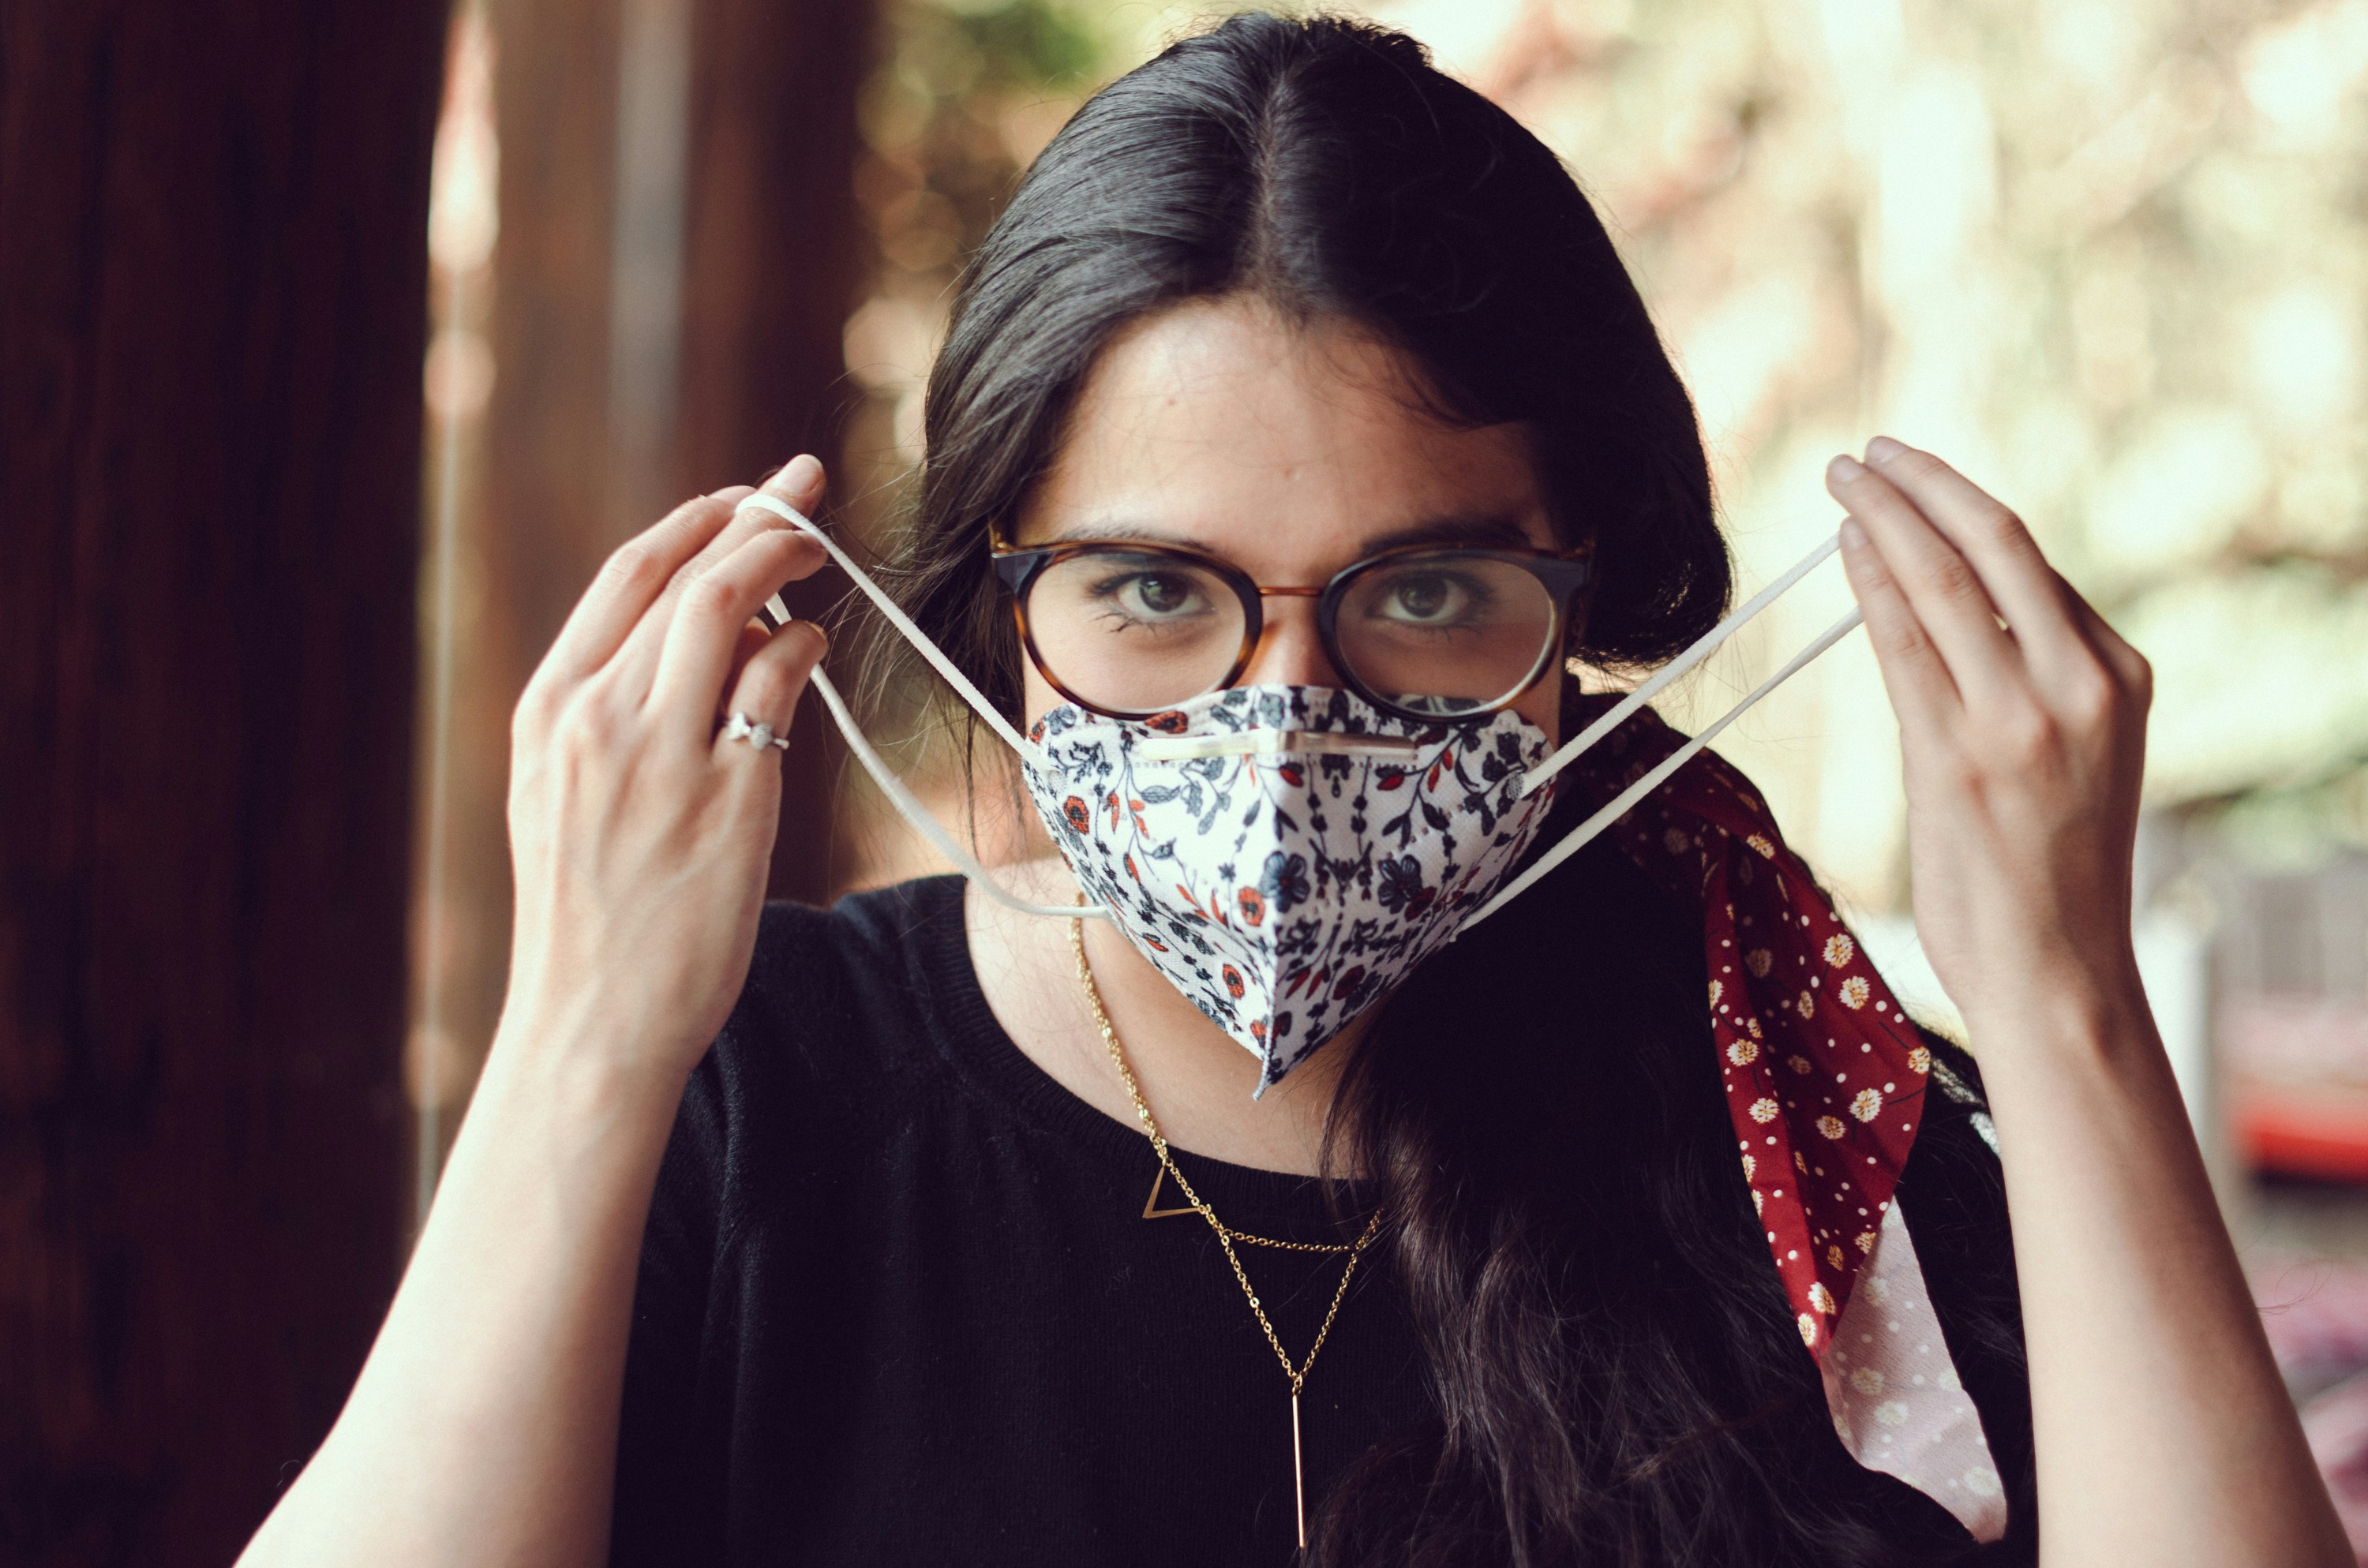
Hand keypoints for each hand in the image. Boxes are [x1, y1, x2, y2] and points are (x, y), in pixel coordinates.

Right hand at [500, 457, 831, 1079]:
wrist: (593, 1019)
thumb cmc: (589, 914)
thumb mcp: (561, 794)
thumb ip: (610, 713)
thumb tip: (704, 636)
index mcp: (548, 709)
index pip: (628, 578)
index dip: (694, 521)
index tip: (741, 496)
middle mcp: (597, 718)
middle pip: (689, 576)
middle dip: (757, 515)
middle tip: (806, 488)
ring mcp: (662, 755)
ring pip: (733, 611)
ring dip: (786, 563)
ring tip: (821, 551)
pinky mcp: (728, 797)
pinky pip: (777, 684)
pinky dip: (803, 646)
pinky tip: (816, 642)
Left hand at [1825, 437, 2152, 1041]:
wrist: (2057, 972)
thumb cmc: (2051, 869)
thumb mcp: (2074, 753)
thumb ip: (2033, 678)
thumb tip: (1954, 601)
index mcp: (2120, 676)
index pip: (2034, 564)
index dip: (1963, 507)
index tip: (1915, 476)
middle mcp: (2079, 686)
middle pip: (1995, 546)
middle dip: (1925, 484)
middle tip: (1870, 450)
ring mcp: (2019, 720)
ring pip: (1944, 582)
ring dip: (1885, 518)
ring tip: (1845, 478)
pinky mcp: (1956, 758)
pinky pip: (1904, 644)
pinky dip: (1871, 585)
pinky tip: (1847, 548)